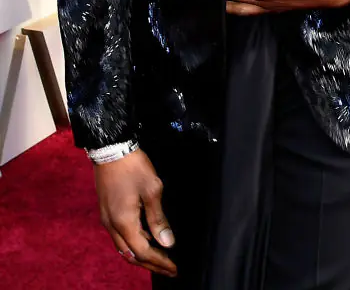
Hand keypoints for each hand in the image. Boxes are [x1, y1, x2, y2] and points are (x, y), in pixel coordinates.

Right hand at [95, 148, 176, 276]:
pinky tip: (146, 239)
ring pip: (123, 247)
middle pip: (130, 255)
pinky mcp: (106, 211)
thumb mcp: (152, 190)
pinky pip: (119, 236)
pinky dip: (133, 243)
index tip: (174, 268)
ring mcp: (106, 219)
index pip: (143, 251)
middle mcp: (111, 226)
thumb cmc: (133, 167)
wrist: (111, 148)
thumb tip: (167, 242)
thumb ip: (158, 219)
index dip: (159, 262)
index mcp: (123, 222)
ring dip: (141, 255)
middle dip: (150, 264)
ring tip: (160, 257)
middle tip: (168, 269)